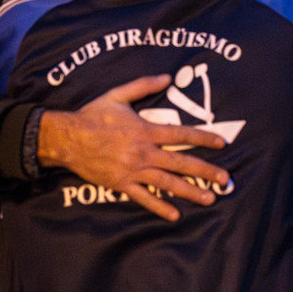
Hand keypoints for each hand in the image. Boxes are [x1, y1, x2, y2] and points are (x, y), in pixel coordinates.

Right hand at [38, 75, 228, 221]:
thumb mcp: (118, 94)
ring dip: (190, 191)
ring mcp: (133, 170)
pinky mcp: (121, 183)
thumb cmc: (93, 115)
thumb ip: (143, 85)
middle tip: (226, 179)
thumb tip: (167, 77)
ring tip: (209, 198)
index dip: (203, 138)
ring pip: (167, 183)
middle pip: (181, 163)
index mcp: (145, 130)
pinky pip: (143, 198)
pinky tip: (175, 215)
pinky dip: (159, 206)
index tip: (221, 143)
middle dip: (206, 171)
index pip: (181, 135)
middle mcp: (143, 152)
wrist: (66, 138)